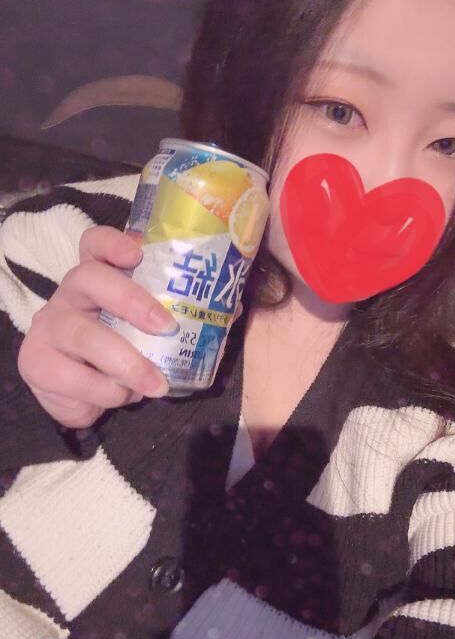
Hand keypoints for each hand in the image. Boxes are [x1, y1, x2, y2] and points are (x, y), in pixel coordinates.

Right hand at [18, 226, 178, 428]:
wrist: (79, 395)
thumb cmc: (122, 350)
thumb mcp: (148, 331)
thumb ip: (182, 315)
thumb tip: (232, 307)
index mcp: (98, 278)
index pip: (94, 244)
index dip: (113, 242)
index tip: (138, 253)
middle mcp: (70, 294)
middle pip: (89, 278)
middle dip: (130, 300)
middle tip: (166, 325)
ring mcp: (51, 327)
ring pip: (85, 335)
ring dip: (126, 362)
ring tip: (156, 384)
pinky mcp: (37, 363)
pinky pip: (75, 377)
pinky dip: (106, 391)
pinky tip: (122, 396)